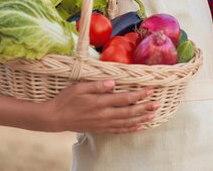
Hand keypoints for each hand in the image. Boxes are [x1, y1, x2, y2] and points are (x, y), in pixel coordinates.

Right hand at [42, 80, 157, 133]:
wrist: (55, 118)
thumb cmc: (66, 99)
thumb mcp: (80, 87)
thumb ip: (97, 85)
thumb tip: (114, 82)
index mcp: (100, 102)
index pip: (125, 98)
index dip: (139, 94)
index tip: (150, 90)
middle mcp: (104, 114)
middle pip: (129, 111)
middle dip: (145, 107)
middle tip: (157, 104)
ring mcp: (103, 123)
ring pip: (126, 122)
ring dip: (141, 118)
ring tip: (153, 115)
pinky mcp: (100, 129)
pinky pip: (118, 130)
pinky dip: (130, 129)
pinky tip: (138, 127)